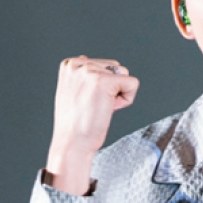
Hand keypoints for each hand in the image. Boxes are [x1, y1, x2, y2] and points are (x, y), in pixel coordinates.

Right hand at [46, 56, 138, 194]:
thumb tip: (85, 58)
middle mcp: (79, 64)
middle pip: (116, 68)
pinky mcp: (105, 81)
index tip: (87, 101)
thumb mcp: (71, 90)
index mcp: (69, 64)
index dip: (102, 86)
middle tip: (94, 106)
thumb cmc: (74, 123)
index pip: (104, 66)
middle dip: (112, 88)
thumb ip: (80, 75)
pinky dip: (127, 100)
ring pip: (125, 75)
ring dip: (118, 94)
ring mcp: (91, 71)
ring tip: (100, 107)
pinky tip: (109, 109)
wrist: (72, 143)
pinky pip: (133, 84)